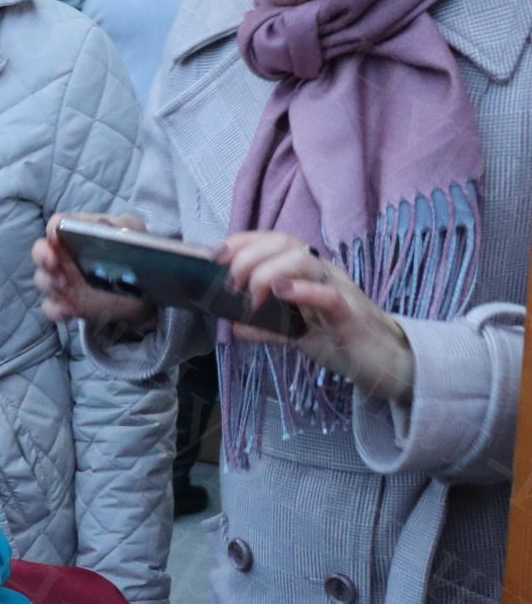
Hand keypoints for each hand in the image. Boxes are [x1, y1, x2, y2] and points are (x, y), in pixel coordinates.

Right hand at [32, 213, 158, 330]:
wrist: (147, 290)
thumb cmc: (135, 253)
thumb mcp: (133, 233)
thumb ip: (121, 225)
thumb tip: (103, 225)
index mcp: (78, 234)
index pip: (57, 225)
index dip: (53, 230)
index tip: (57, 237)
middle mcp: (65, 256)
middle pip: (41, 251)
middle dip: (42, 255)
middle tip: (52, 262)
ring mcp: (64, 281)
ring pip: (42, 279)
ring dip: (48, 282)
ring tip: (63, 286)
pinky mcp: (68, 304)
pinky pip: (51, 307)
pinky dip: (55, 309)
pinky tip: (67, 310)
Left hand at [219, 231, 415, 402]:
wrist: (386, 362)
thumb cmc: (341, 340)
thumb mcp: (297, 335)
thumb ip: (267, 329)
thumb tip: (235, 327)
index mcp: (308, 272)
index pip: (274, 241)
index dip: (243, 242)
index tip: (216, 257)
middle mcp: (323, 273)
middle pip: (284, 243)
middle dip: (249, 257)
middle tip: (232, 285)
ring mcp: (338, 289)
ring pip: (303, 260)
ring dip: (267, 272)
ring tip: (252, 294)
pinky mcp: (349, 313)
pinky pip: (326, 294)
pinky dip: (301, 290)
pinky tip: (280, 293)